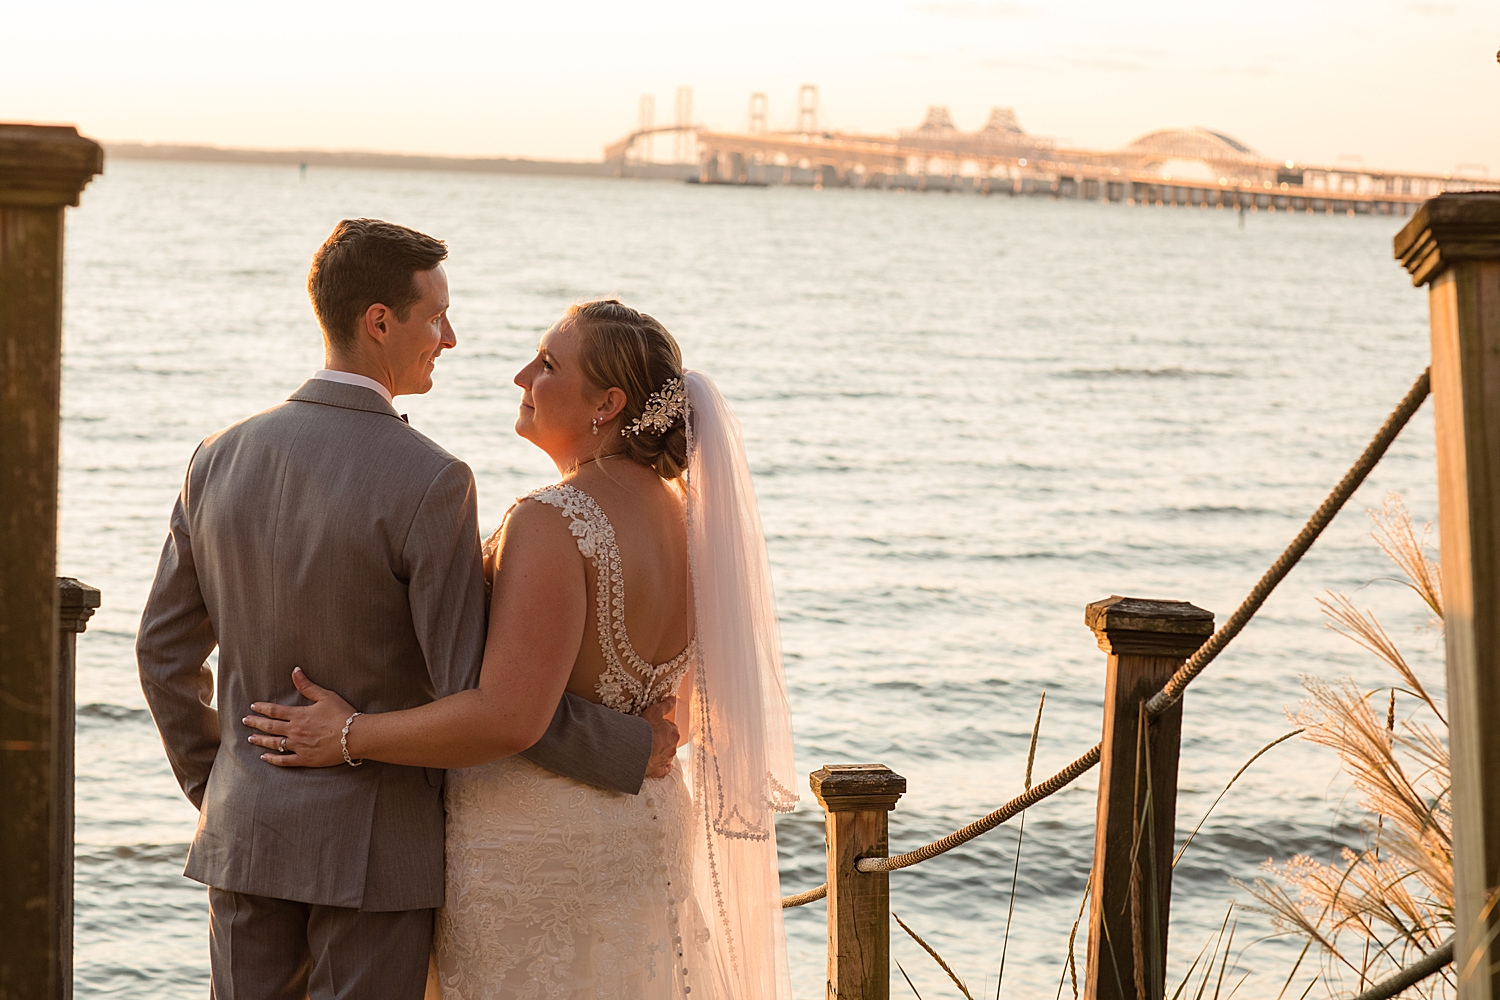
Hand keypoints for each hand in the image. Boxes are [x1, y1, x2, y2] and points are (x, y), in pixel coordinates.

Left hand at [242, 668, 356, 767]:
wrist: (355, 736)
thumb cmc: (342, 714)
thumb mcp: (326, 696)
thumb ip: (307, 685)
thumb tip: (295, 670)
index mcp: (299, 715)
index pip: (275, 711)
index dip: (262, 708)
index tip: (253, 707)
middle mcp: (295, 731)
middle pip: (270, 727)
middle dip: (256, 723)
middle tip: (245, 721)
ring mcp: (299, 746)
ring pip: (274, 743)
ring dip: (261, 740)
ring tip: (250, 738)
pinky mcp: (305, 759)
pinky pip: (285, 760)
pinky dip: (273, 759)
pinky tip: (264, 757)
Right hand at [642, 696, 678, 779]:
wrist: (635, 749)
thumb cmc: (645, 729)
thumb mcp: (654, 711)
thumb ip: (665, 705)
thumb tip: (673, 698)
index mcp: (674, 734)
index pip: (670, 727)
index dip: (661, 726)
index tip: (653, 725)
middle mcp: (673, 748)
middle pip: (668, 741)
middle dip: (661, 739)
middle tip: (648, 736)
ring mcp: (666, 760)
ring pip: (666, 755)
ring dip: (659, 752)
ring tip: (647, 748)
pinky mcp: (658, 771)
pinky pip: (663, 770)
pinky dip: (662, 768)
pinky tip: (657, 765)